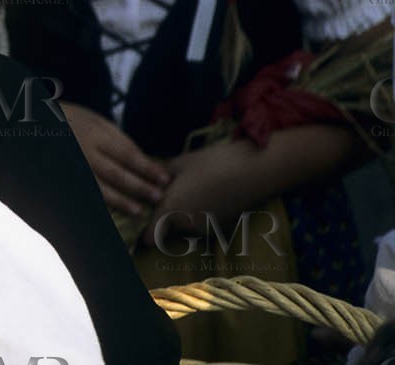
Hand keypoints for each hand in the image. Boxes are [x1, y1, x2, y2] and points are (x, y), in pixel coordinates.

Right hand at [60, 102, 170, 215]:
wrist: (30, 121)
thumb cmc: (69, 119)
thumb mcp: (93, 120)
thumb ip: (116, 138)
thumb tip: (142, 160)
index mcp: (95, 132)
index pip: (127, 153)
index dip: (147, 167)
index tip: (165, 179)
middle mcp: (84, 149)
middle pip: (116, 172)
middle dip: (138, 186)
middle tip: (158, 197)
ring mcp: (71, 165)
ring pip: (98, 187)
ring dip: (120, 201)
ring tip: (137, 211)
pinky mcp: (61, 177)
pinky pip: (82, 192)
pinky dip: (96, 203)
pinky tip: (107, 212)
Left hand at [138, 141, 261, 247]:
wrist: (254, 170)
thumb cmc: (212, 162)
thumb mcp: (179, 163)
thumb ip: (160, 177)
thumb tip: (151, 182)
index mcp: (171, 210)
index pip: (151, 235)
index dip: (145, 233)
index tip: (143, 230)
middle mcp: (187, 225)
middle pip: (169, 227)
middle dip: (166, 215)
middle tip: (170, 193)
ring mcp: (207, 228)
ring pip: (187, 225)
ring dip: (185, 215)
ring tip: (194, 190)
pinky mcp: (224, 227)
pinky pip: (204, 224)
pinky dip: (203, 214)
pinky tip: (210, 194)